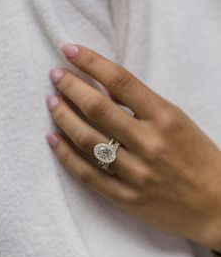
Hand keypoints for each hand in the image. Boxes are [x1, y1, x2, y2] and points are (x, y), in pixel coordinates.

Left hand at [46, 44, 220, 250]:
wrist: (217, 205)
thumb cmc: (200, 159)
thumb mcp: (179, 122)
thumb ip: (145, 105)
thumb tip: (108, 86)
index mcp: (166, 118)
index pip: (121, 81)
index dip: (92, 62)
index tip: (71, 51)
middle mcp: (150, 143)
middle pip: (98, 108)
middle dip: (70, 87)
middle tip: (56, 76)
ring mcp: (137, 173)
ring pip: (87, 141)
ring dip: (64, 117)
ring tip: (52, 103)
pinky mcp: (127, 198)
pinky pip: (89, 175)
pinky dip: (66, 156)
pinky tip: (53, 140)